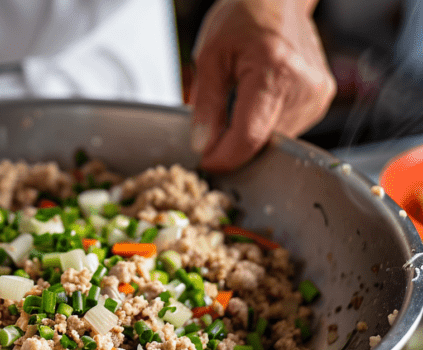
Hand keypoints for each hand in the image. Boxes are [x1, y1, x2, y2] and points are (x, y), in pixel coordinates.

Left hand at [189, 0, 335, 171]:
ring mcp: (316, 96)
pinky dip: (264, 124)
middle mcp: (303, 87)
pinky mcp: (320, 101)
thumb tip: (203, 145)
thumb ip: (206, 105)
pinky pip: (285, 130)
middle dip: (233, 144)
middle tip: (213, 127)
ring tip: (239, 101)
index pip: (249, 136)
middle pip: (261, 142)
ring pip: (273, 141)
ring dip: (249, 134)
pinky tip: (256, 101)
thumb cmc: (245, 16)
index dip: (223, 157)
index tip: (205, 161)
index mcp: (274, 72)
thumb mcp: (210, 56)